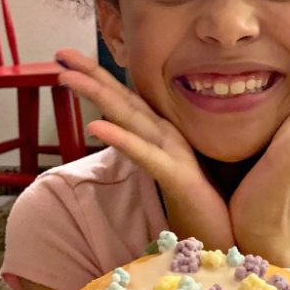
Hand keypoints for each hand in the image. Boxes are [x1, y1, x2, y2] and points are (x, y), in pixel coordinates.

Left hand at [54, 48, 234, 249]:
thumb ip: (149, 150)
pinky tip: (95, 127)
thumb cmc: (199, 207)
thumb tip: (125, 133)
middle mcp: (167, 136)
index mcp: (161, 135)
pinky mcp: (177, 176)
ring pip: (130, 119)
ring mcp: (172, 153)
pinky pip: (144, 155)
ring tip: (67, 78)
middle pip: (124, 100)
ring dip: (99, 95)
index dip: (99, 78)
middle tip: (61, 53)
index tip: (67, 62)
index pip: (126, 101)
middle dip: (92, 75)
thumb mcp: (166, 174)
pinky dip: (120, 139)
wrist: (228, 236)